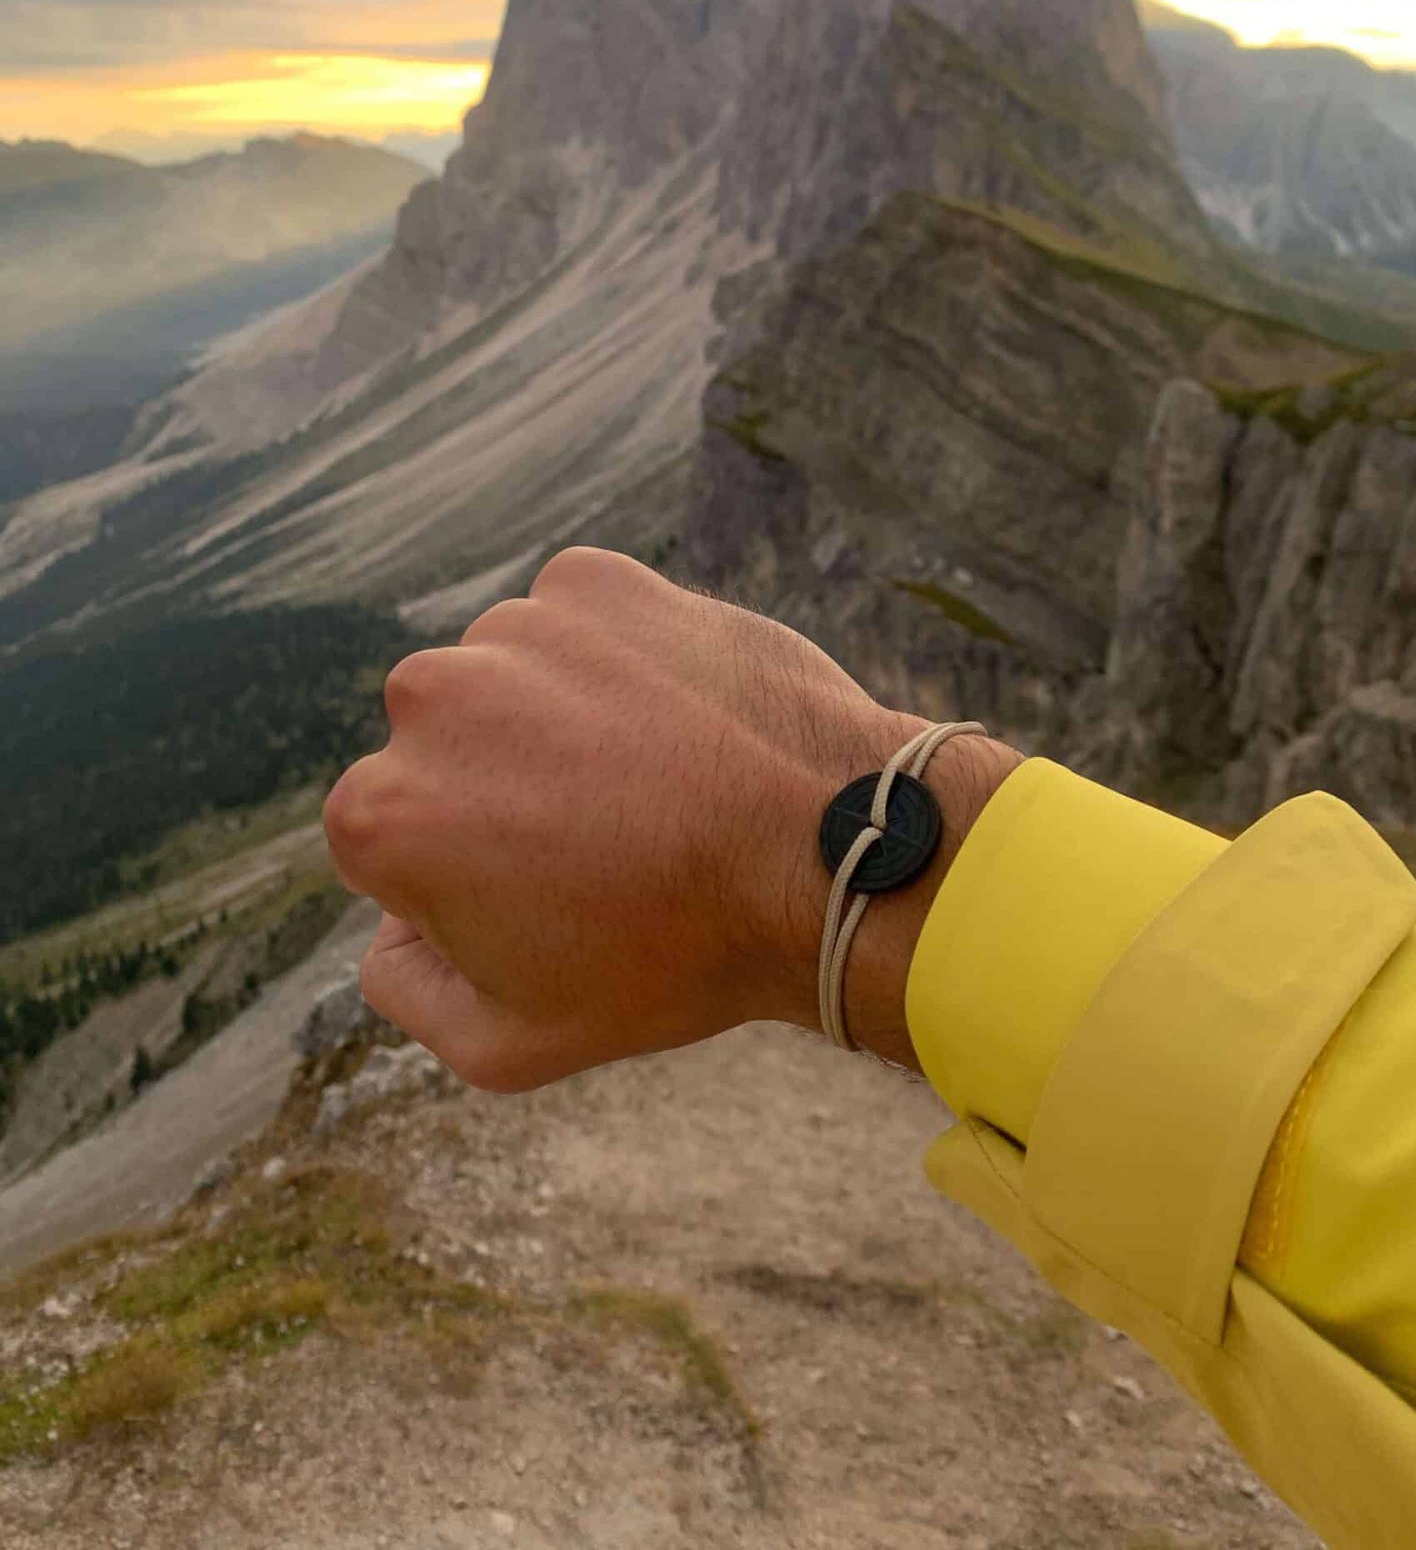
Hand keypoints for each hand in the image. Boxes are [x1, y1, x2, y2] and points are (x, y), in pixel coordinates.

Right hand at [323, 548, 1019, 1090]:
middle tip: (605, 838)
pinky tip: (676, 720)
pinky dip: (613, 660)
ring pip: (508, 678)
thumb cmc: (673, 958)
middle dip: (500, 786)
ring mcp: (513, 628)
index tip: (547, 894)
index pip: (389, 842)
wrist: (822, 849)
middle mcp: (426, 699)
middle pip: (443, 749)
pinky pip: (577, 623)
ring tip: (654, 779)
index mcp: (384, 812)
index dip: (466, 878)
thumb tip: (387, 932)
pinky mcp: (592, 580)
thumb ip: (406, 993)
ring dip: (557, 717)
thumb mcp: (511, 1044)